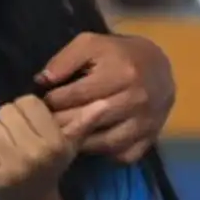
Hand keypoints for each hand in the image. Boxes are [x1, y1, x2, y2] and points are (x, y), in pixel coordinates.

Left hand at [0, 95, 77, 199]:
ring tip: (4, 146)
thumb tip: (103, 103)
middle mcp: (35, 154)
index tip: (30, 124)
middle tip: (16, 136)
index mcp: (55, 143)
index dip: (26, 110)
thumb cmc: (49, 171)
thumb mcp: (68, 148)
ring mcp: (13, 166)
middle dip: (9, 120)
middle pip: (7, 110)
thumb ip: (82, 124)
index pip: (28, 102)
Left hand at [37, 32, 173, 163]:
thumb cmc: (117, 53)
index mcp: (122, 73)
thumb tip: (41, 81)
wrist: (158, 66)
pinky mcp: (151, 137)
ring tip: (63, 135)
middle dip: (62, 123)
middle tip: (45, 123)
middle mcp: (137, 100)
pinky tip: (90, 143)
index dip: (53, 100)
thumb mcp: (90, 44)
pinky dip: (105, 154)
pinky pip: (124, 155)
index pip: (77, 94)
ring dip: (80, 142)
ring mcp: (147, 122)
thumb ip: (64, 60)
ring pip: (106, 142)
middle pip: (90, 120)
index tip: (43, 102)